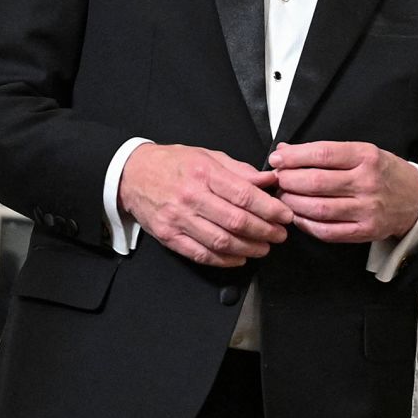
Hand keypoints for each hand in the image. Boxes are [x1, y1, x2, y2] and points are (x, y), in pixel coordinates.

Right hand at [117, 143, 292, 266]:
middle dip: (264, 231)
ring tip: (264, 248)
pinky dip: (224, 260)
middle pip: (236, 221)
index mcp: (204, 173)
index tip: (285, 215)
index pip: (245, 196)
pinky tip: (239, 258)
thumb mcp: (208, 156)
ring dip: (248, 249)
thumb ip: (240, 171)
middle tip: (279, 235)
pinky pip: (201, 254)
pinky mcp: (169, 237)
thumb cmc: (172, 164)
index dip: (270, 209)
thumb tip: (269, 180)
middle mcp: (191, 197)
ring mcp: (178, 219)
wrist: (132, 174)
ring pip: (221, 242)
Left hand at [268, 141, 417, 242]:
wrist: (417, 199)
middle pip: (317, 182)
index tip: (277, 159)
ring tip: (284, 197)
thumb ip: (325, 152)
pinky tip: (298, 216)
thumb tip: (285, 152)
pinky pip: (328, 231)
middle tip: (277, 180)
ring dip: (293, 203)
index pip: (323, 154)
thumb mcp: (362, 152)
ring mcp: (367, 209)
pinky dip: (307, 225)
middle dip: (289, 180)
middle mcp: (367, 182)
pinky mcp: (365, 231)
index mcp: (367, 157)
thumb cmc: (385, 172)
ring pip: (319, 208)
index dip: (294, 157)